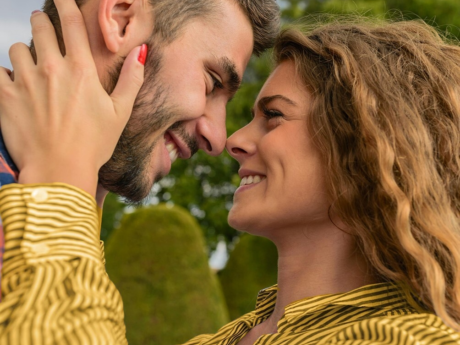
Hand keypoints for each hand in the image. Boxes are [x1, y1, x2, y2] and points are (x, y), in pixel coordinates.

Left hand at [0, 0, 145, 196]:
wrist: (59, 170)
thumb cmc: (94, 144)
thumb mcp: (120, 113)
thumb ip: (131, 80)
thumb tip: (141, 53)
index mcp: (81, 71)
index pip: (72, 24)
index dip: (67, 5)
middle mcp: (52, 69)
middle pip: (40, 27)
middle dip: (41, 22)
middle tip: (43, 26)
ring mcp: (25, 82)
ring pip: (16, 48)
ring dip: (24, 51)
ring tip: (30, 63)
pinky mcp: (5, 97)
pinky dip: (5, 73)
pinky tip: (14, 83)